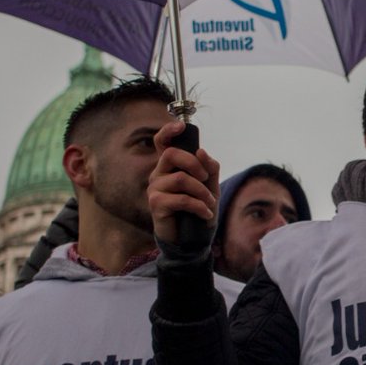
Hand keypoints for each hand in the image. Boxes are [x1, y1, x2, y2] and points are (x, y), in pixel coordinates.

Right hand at [148, 120, 219, 244]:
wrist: (192, 239)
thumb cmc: (198, 209)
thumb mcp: (210, 187)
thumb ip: (209, 168)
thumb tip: (201, 151)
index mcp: (170, 166)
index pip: (162, 142)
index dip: (168, 131)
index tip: (181, 126)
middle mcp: (159, 173)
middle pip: (171, 154)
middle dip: (194, 164)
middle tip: (205, 179)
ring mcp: (155, 188)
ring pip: (180, 179)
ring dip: (202, 192)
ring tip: (210, 204)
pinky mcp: (156, 204)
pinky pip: (181, 199)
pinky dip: (199, 206)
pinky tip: (206, 214)